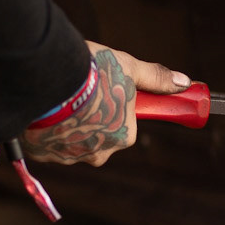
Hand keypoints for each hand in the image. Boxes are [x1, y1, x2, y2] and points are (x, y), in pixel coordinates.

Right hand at [23, 41, 190, 166]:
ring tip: (58, 98)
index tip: (103, 91)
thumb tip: (183, 82)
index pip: (124, 126)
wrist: (46, 77)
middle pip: (97, 137)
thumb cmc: (93, 71)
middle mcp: (98, 153)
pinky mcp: (40, 154)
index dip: (114, 106)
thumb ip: (155, 78)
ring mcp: (67, 156)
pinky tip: (43, 109)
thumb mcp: (129, 68)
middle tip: (79, 93)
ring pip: (69, 141)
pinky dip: (44, 130)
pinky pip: (45, 144)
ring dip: (65, 125)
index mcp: (123, 136)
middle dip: (89, 119)